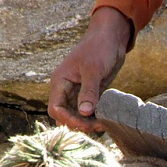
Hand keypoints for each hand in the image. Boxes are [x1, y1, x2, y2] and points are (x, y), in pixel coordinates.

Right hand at [48, 7, 131, 131]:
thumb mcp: (93, 70)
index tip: (85, 124)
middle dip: (79, 124)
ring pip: (77, 115)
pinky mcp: (90, 93)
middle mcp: (66, 89)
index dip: (68, 120)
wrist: (111, 38)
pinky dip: (94, 118)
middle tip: (98, 127)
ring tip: (103, 125)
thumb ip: (89, 91)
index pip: (55, 109)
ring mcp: (78, 92)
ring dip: (87, 123)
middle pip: (65, 116)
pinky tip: (105, 121)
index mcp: (60, 82)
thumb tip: (84, 112)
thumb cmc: (99, 48)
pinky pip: (88, 111)